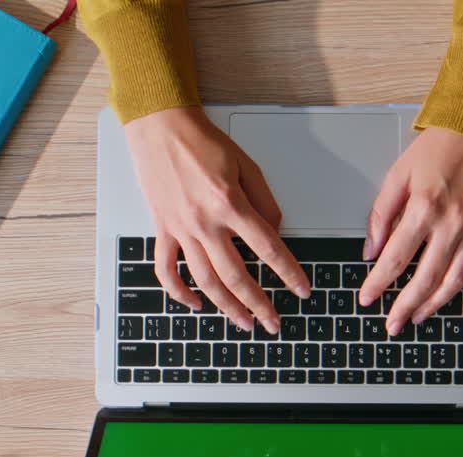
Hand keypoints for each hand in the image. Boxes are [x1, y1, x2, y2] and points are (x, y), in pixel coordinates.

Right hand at [124, 106, 310, 333]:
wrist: (161, 127)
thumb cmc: (203, 142)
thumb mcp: (247, 166)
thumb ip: (264, 202)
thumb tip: (275, 233)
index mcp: (230, 204)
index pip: (268, 249)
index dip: (289, 273)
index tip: (301, 290)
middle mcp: (205, 222)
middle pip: (236, 275)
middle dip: (258, 304)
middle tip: (273, 322)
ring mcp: (181, 229)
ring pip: (205, 280)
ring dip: (226, 306)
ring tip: (244, 322)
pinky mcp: (163, 230)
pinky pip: (166, 270)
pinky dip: (179, 292)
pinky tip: (196, 304)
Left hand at [358, 128, 462, 334]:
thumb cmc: (440, 146)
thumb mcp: (398, 174)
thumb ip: (381, 214)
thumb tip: (371, 249)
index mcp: (424, 209)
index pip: (396, 258)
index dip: (379, 283)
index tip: (367, 298)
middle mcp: (452, 224)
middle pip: (426, 278)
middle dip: (406, 306)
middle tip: (392, 324)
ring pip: (456, 279)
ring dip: (436, 304)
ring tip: (419, 317)